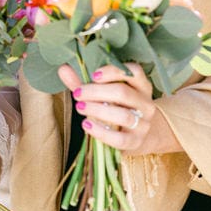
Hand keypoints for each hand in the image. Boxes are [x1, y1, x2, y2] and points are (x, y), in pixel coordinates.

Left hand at [60, 63, 179, 156]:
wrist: (137, 136)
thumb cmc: (117, 108)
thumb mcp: (103, 93)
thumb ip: (84, 82)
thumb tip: (63, 69)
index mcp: (141, 86)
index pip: (134, 72)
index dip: (113, 71)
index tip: (93, 75)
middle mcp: (146, 103)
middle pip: (123, 93)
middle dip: (97, 92)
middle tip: (78, 94)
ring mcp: (144, 124)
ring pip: (123, 115)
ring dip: (97, 110)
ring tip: (80, 107)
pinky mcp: (136, 142)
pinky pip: (120, 138)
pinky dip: (101, 132)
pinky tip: (86, 125)